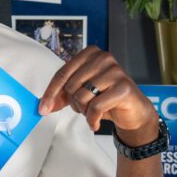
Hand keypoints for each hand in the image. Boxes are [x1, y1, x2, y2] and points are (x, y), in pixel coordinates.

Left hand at [38, 46, 158, 139]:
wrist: (133, 111)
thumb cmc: (107, 98)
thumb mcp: (81, 94)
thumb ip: (62, 96)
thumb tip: (44, 105)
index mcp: (90, 54)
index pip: (62, 73)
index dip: (51, 93)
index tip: (43, 108)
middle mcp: (103, 58)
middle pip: (71, 86)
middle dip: (73, 103)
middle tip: (83, 109)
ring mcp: (115, 71)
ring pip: (82, 96)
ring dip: (84, 111)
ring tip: (92, 112)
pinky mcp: (124, 87)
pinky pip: (96, 107)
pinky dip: (92, 119)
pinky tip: (96, 122)